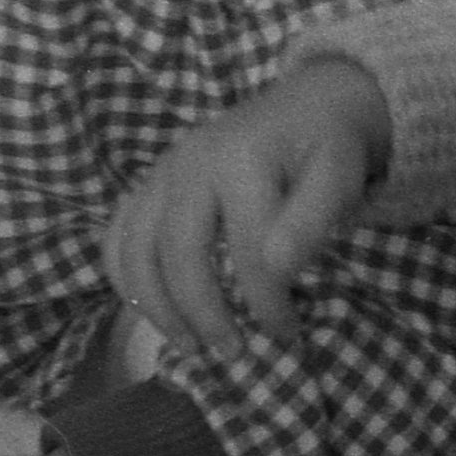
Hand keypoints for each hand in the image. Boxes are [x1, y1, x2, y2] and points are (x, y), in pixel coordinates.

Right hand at [107, 59, 390, 373]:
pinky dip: (125, 278)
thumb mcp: (339, 177)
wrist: (308, 101)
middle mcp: (189, 162)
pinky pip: (116, 236)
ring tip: (190, 347)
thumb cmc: (326, 148)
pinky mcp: (148, 183)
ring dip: (156, 306)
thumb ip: (311, 221)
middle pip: (180, 253)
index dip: (266, 303)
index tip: (287, 337)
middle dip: (204, 313)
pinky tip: (150, 311)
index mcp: (239, 160)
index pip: (248, 250)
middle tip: (233, 354)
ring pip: (137, 249)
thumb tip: (276, 270)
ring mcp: (160, 172)